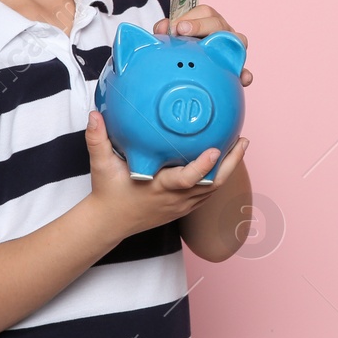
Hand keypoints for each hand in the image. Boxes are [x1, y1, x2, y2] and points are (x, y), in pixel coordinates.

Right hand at [85, 109, 250, 240]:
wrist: (110, 223)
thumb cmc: (108, 193)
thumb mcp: (101, 166)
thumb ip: (97, 139)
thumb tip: (95, 114)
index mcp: (158, 187)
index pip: (186, 180)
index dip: (203, 166)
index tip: (215, 150)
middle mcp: (175, 199)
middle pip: (212, 184)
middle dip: (231, 163)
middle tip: (242, 140)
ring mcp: (182, 205)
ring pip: (214, 189)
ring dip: (230, 168)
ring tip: (240, 144)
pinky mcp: (185, 208)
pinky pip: (209, 192)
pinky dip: (221, 175)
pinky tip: (227, 158)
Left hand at [154, 3, 252, 86]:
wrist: (189, 59)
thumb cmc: (183, 43)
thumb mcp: (171, 34)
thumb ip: (165, 28)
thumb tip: (162, 28)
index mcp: (208, 20)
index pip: (204, 13)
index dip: (191, 18)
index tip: (177, 27)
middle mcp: (223, 30)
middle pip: (219, 24)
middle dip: (202, 27)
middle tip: (183, 32)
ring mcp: (231, 48)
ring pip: (238, 42)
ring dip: (231, 46)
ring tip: (218, 53)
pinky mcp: (235, 66)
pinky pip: (243, 69)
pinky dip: (244, 73)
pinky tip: (243, 79)